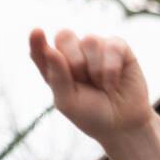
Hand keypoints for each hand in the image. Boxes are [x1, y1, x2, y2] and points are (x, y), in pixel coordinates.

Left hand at [29, 29, 159, 159]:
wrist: (122, 126)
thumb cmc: (92, 115)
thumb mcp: (69, 103)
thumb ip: (57, 78)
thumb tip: (51, 49)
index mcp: (57, 68)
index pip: (42, 50)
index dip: (37, 41)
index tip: (36, 32)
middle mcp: (75, 53)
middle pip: (64, 35)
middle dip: (73, 61)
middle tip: (82, 80)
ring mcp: (96, 48)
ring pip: (89, 41)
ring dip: (94, 69)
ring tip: (101, 87)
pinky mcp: (117, 47)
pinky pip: (111, 46)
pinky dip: (111, 69)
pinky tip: (113, 83)